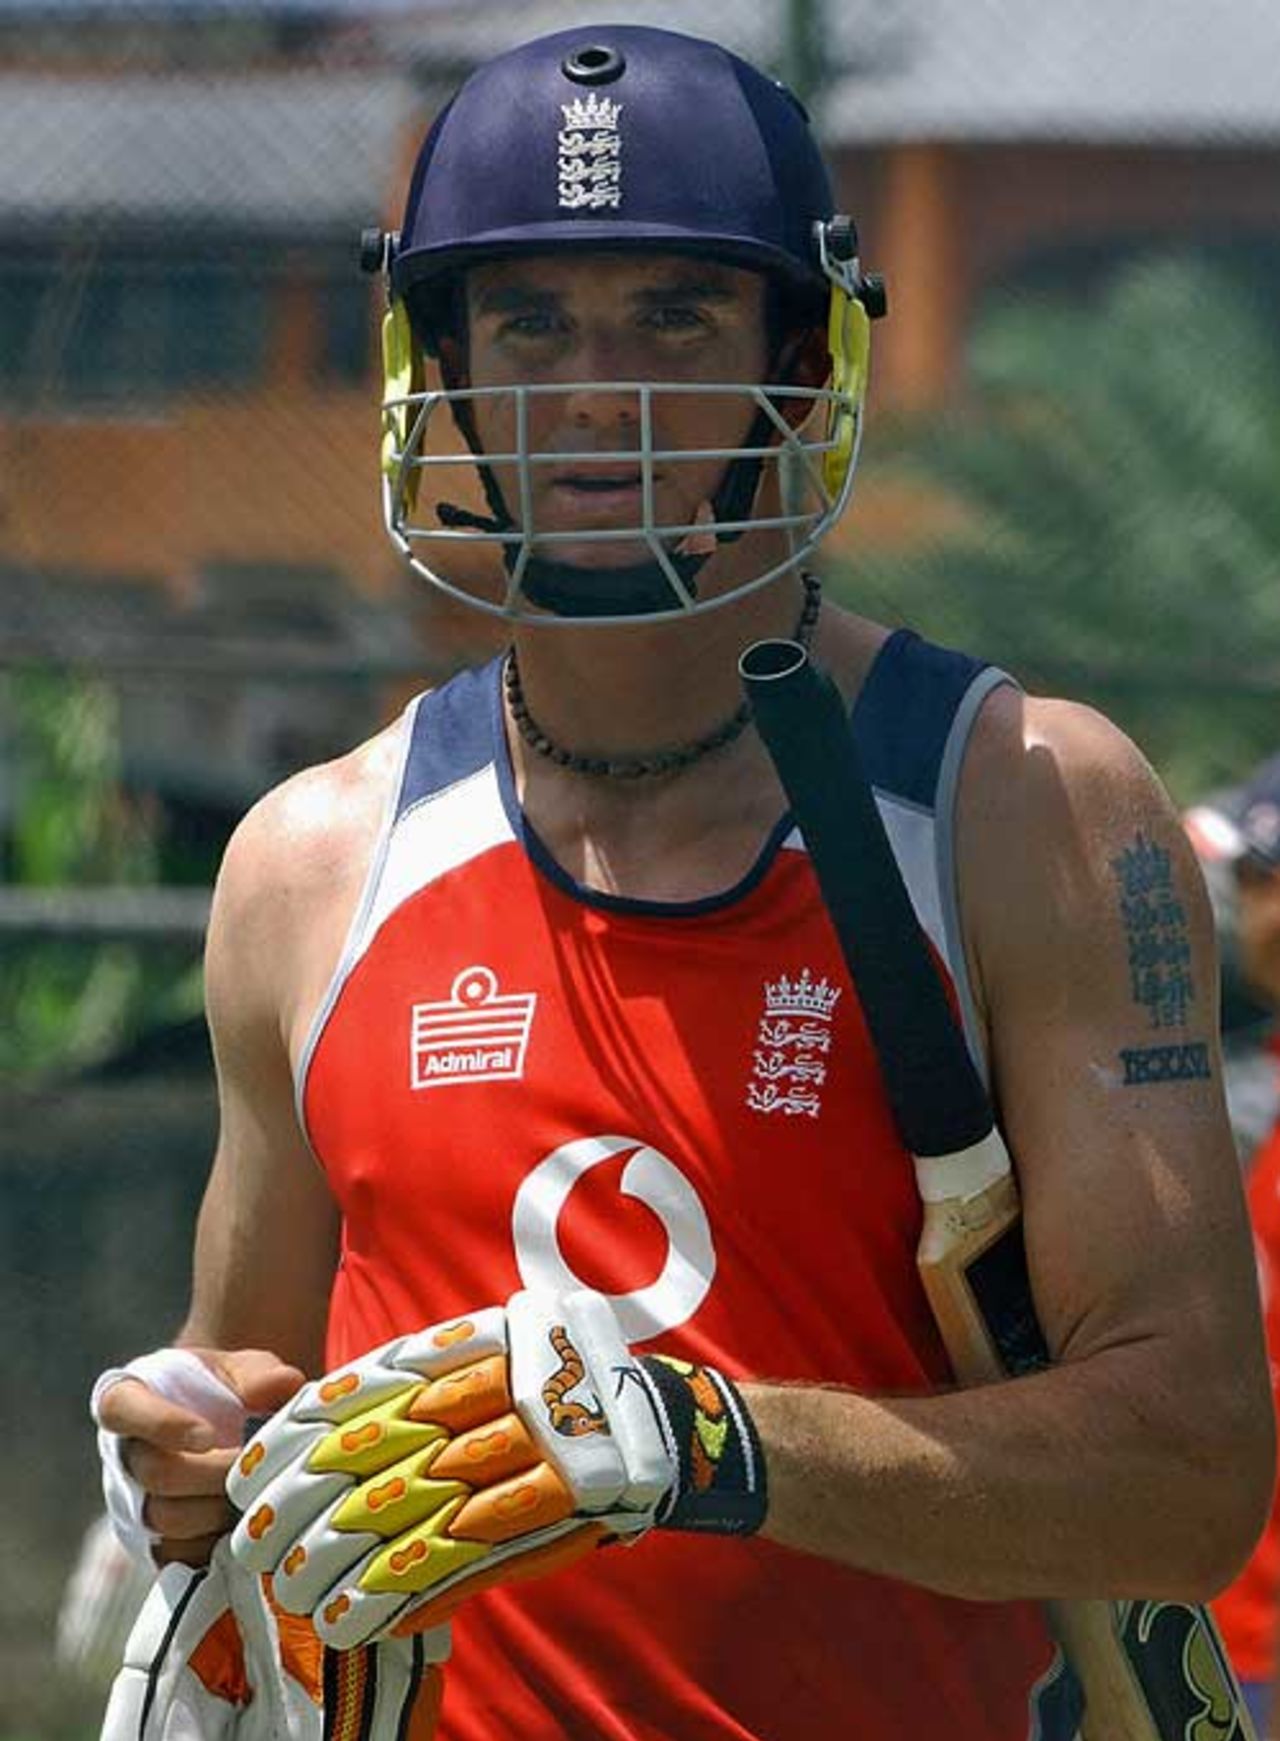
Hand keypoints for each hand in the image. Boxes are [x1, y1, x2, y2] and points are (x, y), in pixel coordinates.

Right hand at [93, 1347, 304, 1566]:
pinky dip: (216, 1544)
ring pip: (166, 1519)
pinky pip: (179, 1556)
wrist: (229, 1429)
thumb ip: (261, 1374)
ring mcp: (134, 1502)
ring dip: (218, 1509)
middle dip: (212, 1473)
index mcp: (132, 1397)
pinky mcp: (154, 1543)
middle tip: (253, 1466)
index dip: (161, 1424)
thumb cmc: (230, 1391)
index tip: (209, 1435)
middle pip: (153, 1473)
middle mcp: (124, 1453)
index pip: (121, 1408)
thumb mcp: (246, 1369)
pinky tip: (247, 1524)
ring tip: (257, 1492)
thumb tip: (282, 1385)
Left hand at [226, 1290, 765, 1646]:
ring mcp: (520, 1454)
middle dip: (304, 1499)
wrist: (671, 1425)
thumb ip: (436, 1371)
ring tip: (289, 1586)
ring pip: (409, 1508)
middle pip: (377, 1452)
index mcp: (477, 1350)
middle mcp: (493, 1395)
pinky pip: (460, 1557)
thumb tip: (338, 1411)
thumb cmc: (570, 1387)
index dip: (303, 1432)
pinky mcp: (545, 1512)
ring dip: (339, 1554)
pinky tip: (354, 1614)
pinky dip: (400, 1591)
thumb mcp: (507, 1346)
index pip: (371, 1390)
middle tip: (251, 1534)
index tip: (253, 1464)